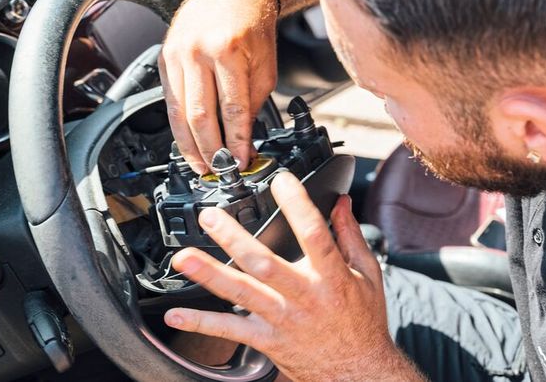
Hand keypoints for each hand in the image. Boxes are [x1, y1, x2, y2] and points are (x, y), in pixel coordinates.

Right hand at [160, 0, 278, 173]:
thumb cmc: (253, 27)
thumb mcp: (265, 67)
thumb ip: (253, 104)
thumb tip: (244, 141)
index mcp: (228, 51)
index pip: (232, 109)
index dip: (236, 141)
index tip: (241, 161)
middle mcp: (197, 51)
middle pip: (201, 115)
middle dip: (210, 150)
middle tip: (219, 171)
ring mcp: (177, 54)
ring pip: (179, 113)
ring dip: (190, 145)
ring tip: (201, 166)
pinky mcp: (164, 57)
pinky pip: (170, 100)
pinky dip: (178, 126)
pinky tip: (187, 142)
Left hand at [163, 172, 422, 380]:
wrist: (358, 373)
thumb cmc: (363, 322)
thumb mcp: (368, 275)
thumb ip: (351, 236)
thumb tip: (342, 202)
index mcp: (333, 277)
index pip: (315, 236)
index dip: (297, 206)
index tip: (281, 182)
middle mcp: (306, 298)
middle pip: (265, 265)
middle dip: (235, 239)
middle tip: (211, 218)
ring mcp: (284, 321)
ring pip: (243, 295)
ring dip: (210, 275)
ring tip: (183, 258)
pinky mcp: (268, 341)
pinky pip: (231, 331)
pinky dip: (202, 322)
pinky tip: (177, 314)